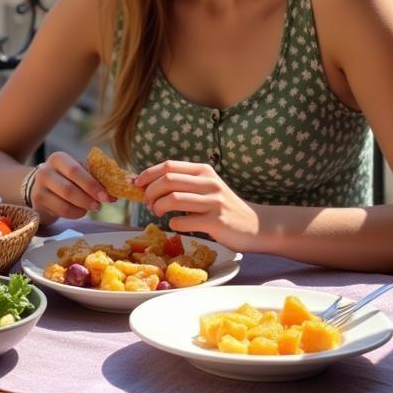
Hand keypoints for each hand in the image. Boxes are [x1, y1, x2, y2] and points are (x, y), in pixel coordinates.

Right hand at [30, 151, 114, 220]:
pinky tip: (80, 210)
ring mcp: (39, 188)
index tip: (106, 196)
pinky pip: (61, 212)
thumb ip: (96, 178)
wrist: (41, 186)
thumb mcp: (78, 172)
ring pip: (65, 203)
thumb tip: (115, 193)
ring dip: (83, 207)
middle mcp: (45, 171)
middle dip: (88, 198)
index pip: (76, 171)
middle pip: (69, 189)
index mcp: (58, 158)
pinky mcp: (38, 203)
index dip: (92, 184)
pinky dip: (75, 213)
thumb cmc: (66, 178)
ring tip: (91, 207)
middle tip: (100, 205)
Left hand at [136, 160, 259, 250]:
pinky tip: (176, 224)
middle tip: (146, 202)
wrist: (256, 226)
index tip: (135, 183)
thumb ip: (183, 184)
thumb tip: (146, 184)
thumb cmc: (224, 207)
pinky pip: (184, 221)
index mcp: (203, 170)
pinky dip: (173, 223)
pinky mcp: (216, 221)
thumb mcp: (206, 188)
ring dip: (158, 206)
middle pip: (168, 180)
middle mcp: (208, 182)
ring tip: (156, 212)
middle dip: (150, 191)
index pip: (168, 166)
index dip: (148, 173)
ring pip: (173, 198)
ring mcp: (213, 201)